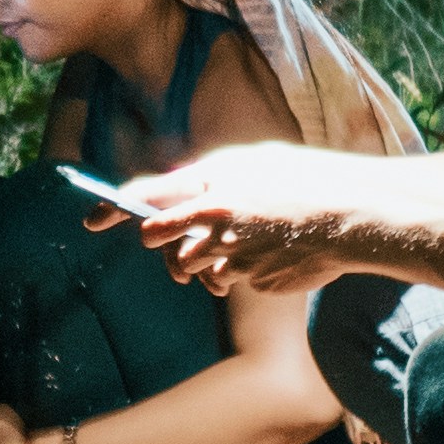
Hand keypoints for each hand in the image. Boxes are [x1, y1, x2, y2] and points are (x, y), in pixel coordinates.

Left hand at [118, 155, 357, 298]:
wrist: (352, 216)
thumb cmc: (307, 179)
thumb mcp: (255, 161)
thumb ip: (213, 176)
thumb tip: (179, 186)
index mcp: (214, 186)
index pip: (148, 198)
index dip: (114, 208)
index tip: (91, 220)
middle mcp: (216, 222)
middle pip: (163, 244)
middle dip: (166, 248)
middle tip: (179, 247)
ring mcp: (234, 256)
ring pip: (198, 269)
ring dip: (207, 263)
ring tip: (241, 246)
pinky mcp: (254, 281)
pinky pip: (236, 280)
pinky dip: (246, 272)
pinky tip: (274, 256)